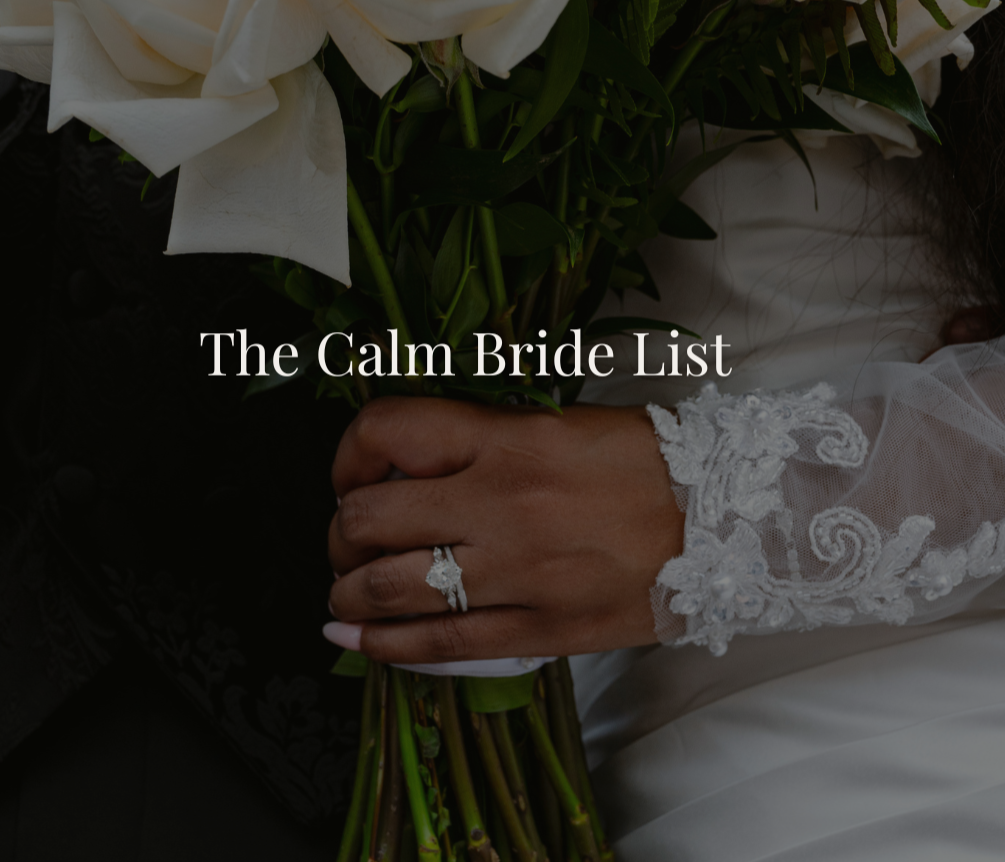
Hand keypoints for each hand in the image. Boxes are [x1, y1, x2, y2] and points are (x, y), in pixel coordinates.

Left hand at [326, 398, 683, 663]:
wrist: (729, 520)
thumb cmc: (644, 462)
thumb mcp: (558, 423)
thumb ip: (480, 440)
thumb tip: (407, 466)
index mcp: (507, 437)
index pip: (388, 431)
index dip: (347, 452)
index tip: (349, 472)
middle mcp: (500, 501)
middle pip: (369, 518)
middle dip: (341, 533)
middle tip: (349, 539)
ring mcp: (518, 572)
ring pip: (390, 588)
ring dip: (348, 592)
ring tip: (343, 594)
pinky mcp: (541, 631)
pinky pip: (441, 644)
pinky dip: (384, 647)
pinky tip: (357, 642)